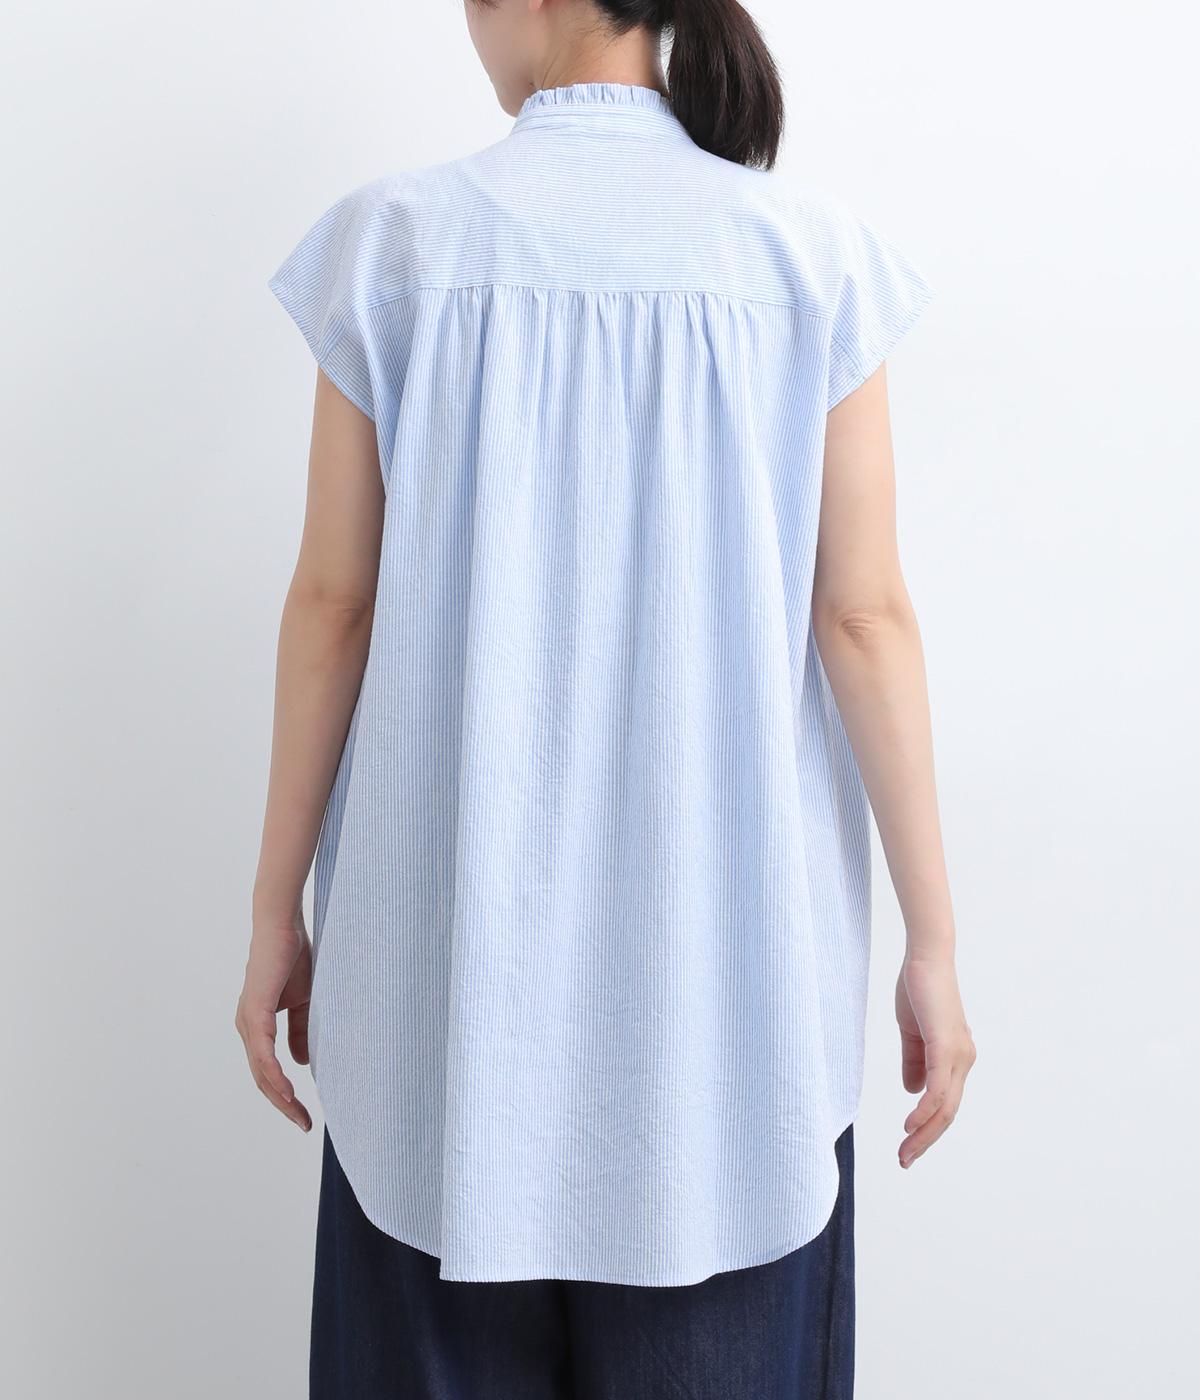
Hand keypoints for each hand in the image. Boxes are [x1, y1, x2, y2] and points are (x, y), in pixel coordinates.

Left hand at [235, 916, 313, 1131]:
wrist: (283, 926)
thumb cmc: (293, 958)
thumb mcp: (304, 1002)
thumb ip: (301, 1031)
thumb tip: (300, 1063)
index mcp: (257, 1026)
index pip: (268, 1071)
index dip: (285, 1095)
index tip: (304, 1115)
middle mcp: (247, 1027)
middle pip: (262, 1079)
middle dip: (284, 1105)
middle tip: (304, 1123)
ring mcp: (249, 1020)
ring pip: (261, 1071)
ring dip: (279, 1096)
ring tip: (298, 1114)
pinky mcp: (255, 1011)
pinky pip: (263, 1052)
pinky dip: (274, 1074)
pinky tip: (287, 1090)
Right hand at [894, 953, 975, 1167]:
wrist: (925, 958)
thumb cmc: (919, 989)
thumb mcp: (912, 1032)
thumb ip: (914, 1061)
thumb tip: (913, 1091)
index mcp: (955, 1058)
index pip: (944, 1104)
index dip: (927, 1128)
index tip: (907, 1146)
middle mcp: (963, 1061)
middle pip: (947, 1113)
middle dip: (925, 1140)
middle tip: (905, 1160)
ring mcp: (958, 1054)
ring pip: (944, 1107)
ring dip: (924, 1133)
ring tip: (905, 1151)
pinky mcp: (946, 1046)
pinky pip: (938, 1088)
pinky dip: (925, 1110)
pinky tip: (910, 1124)